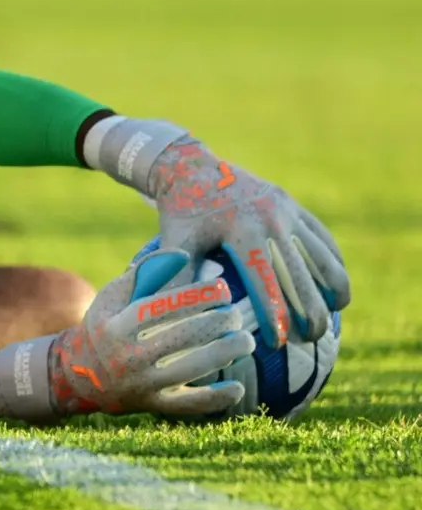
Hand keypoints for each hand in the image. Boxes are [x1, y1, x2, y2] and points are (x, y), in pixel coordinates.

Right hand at [0, 248, 254, 420]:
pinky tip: (236, 388)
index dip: (196, 296)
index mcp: (117, 326)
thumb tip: (183, 255)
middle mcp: (128, 357)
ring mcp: (141, 384)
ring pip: (191, 369)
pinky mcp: (153, 406)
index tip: (222, 289)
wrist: (80, 375)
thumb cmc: (106, 325)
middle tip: (235, 314)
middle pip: (181, 337)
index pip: (162, 307)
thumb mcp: (112, 296)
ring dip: (224, 353)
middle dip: (217, 323)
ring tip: (246, 341)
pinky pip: (189, 405)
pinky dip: (215, 399)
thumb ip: (144, 273)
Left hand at [86, 117, 351, 347]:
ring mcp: (288, 209)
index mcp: (241, 228)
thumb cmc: (180, 213)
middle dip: (310, 309)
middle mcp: (272, 217)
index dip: (274, 311)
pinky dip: (333, 263)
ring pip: (322, 255)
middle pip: (301, 272)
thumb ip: (177, 278)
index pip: (265, 279)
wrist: (192, 168)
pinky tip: (335, 287)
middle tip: (311, 339)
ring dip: (333, 286)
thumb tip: (175, 317)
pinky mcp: (295, 205)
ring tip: (333, 317)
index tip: (279, 341)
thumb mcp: (174, 242)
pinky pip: (322, 239)